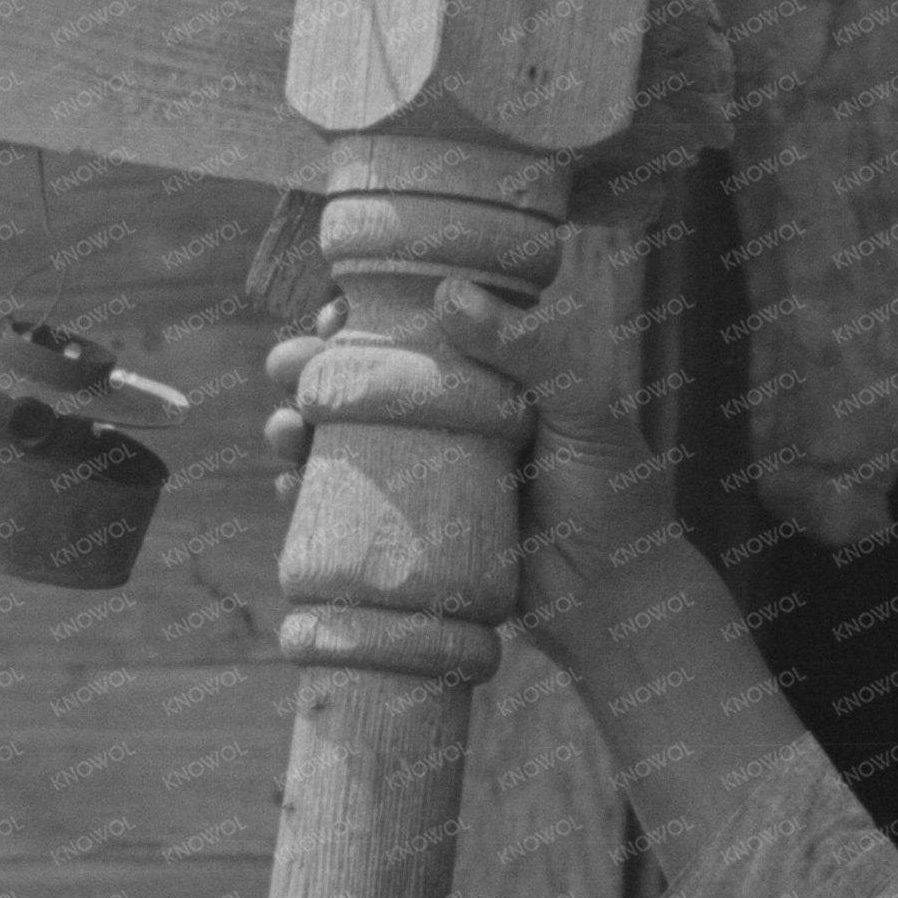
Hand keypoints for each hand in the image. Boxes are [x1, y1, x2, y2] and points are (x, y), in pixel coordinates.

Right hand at [261, 277, 682, 672]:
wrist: (614, 601)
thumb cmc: (614, 496)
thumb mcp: (585, 409)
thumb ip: (532, 350)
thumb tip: (449, 295)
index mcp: (497, 374)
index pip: (424, 327)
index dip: (372, 314)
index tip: (333, 308)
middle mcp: (459, 415)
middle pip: (371, 379)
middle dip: (317, 367)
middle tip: (286, 365)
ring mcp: (434, 472)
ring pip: (350, 437)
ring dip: (302, 425)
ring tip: (283, 429)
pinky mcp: (418, 528)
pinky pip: (352, 502)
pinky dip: (312, 492)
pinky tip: (289, 488)